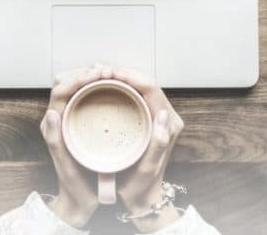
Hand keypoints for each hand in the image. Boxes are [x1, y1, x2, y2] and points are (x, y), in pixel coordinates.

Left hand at [41, 65, 113, 227]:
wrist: (78, 202)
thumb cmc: (75, 186)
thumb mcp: (66, 166)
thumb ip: (55, 141)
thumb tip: (51, 112)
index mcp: (52, 125)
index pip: (61, 90)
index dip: (78, 77)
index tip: (99, 74)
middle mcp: (57, 119)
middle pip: (66, 81)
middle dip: (85, 71)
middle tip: (109, 70)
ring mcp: (67, 119)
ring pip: (75, 86)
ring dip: (90, 75)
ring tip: (112, 74)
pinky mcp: (77, 122)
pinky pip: (83, 95)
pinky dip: (96, 86)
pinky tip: (112, 87)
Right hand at [113, 68, 184, 232]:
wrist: (143, 197)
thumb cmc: (142, 185)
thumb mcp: (148, 168)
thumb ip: (159, 144)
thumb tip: (163, 115)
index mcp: (169, 123)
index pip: (150, 87)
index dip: (129, 75)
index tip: (107, 72)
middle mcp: (167, 116)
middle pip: (145, 82)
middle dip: (122, 71)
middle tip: (97, 69)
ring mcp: (159, 116)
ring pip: (140, 85)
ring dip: (121, 76)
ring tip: (98, 74)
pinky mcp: (150, 118)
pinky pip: (136, 94)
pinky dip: (121, 86)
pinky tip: (104, 86)